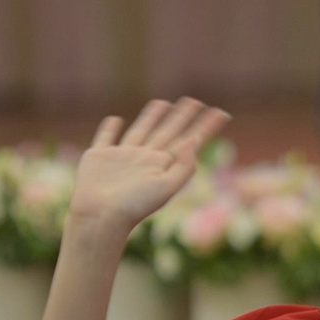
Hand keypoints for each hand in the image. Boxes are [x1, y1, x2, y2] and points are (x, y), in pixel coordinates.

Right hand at [68, 99, 230, 238]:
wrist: (99, 217)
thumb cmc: (133, 206)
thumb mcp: (166, 188)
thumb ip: (184, 166)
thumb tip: (196, 139)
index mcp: (163, 165)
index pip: (188, 140)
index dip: (205, 126)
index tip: (221, 112)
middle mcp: (144, 159)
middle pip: (168, 131)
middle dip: (182, 117)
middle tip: (195, 101)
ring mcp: (122, 157)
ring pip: (141, 130)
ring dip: (152, 117)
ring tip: (164, 103)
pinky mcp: (98, 157)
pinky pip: (106, 137)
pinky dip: (109, 128)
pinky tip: (115, 119)